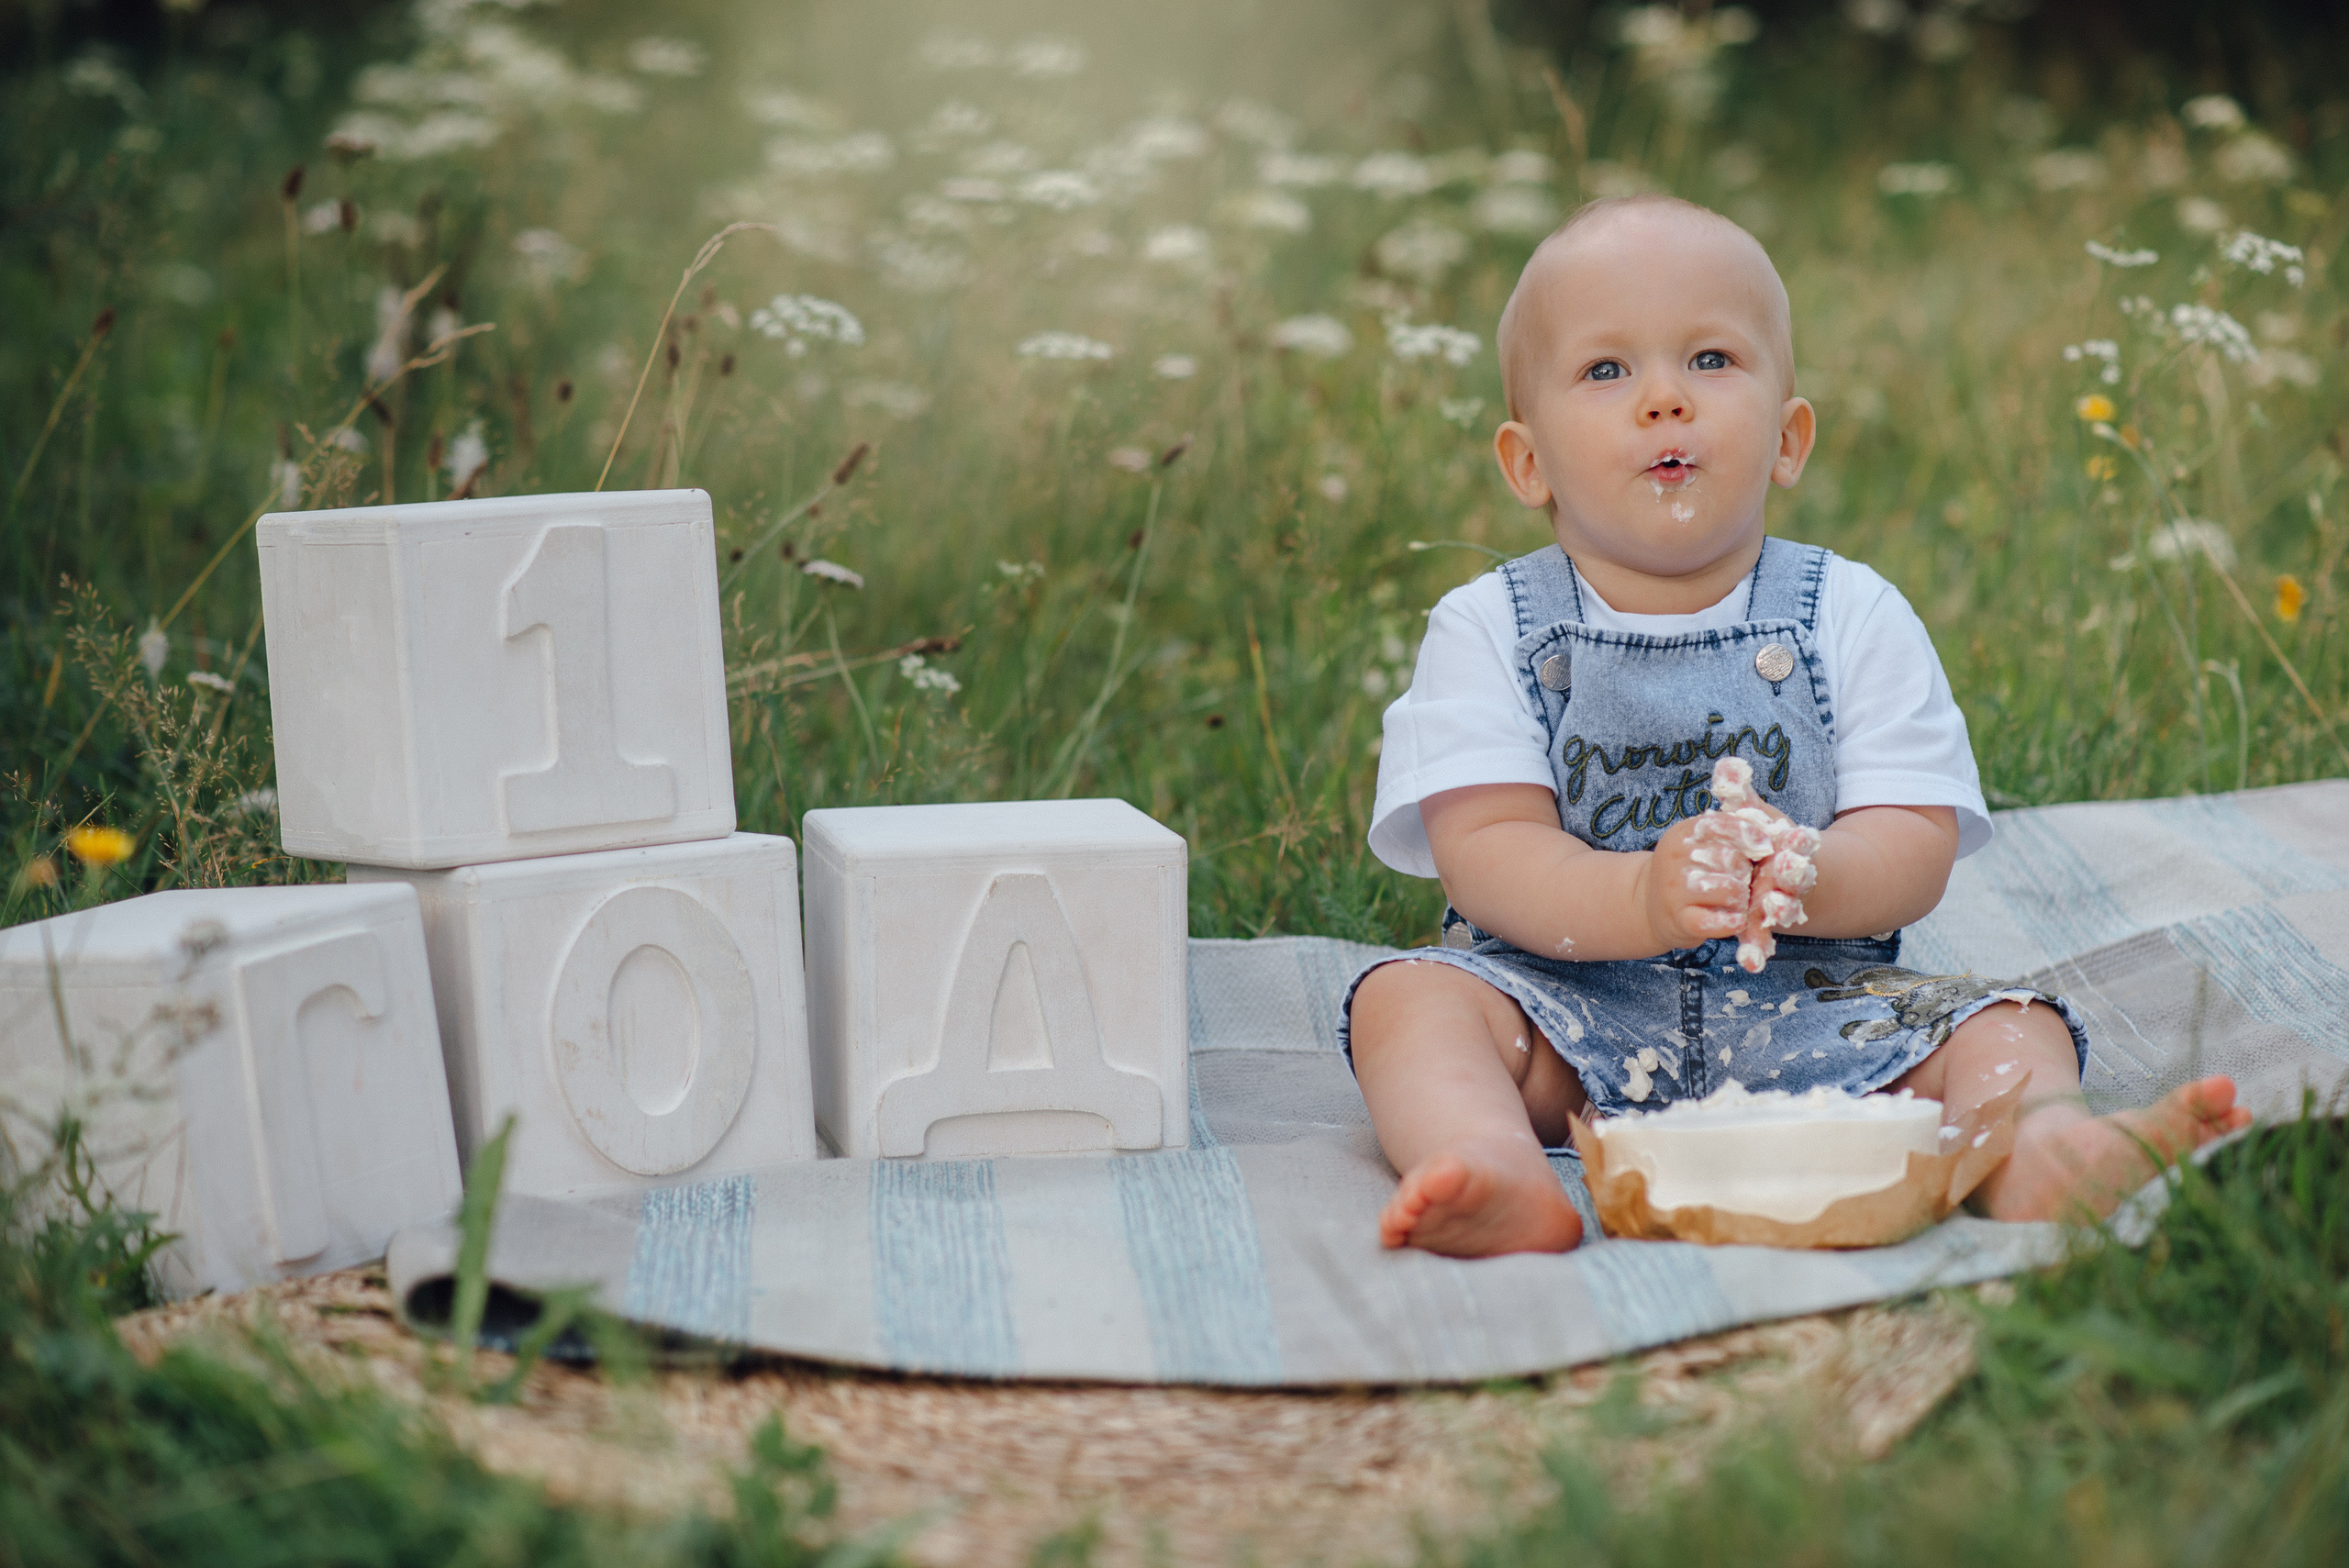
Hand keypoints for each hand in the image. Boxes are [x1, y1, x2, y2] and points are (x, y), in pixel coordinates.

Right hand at [1641, 815, 1753, 950]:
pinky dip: (1733, 922)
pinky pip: (1715, 922)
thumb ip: (1725, 828)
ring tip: (1740, 899)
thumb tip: (1765, 823)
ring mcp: (1675, 891)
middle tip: (1746, 879)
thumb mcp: (1695, 842)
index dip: (1749, 834)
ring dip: (1742, 897)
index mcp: (1681, 834)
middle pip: (1729, 858)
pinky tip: (1737, 920)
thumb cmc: (1686, 870)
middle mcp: (1674, 859)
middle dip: (1747, 870)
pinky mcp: (1680, 920)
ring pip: (1728, 890)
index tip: (1765, 846)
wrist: (1648, 904)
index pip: (1720, 825)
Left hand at [1703, 759, 1820, 970]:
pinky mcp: (1765, 925)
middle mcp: (1791, 877)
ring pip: (1781, 910)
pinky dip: (1755, 949)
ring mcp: (1781, 903)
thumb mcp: (1757, 818)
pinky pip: (1761, 937)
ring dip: (1777, 914)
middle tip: (1784, 876)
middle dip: (1789, 878)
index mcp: (1791, 847)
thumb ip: (1742, 797)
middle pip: (1794, 877)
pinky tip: (1749, 961)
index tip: (1798, 836)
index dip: (1798, 840)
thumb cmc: (1770, 841)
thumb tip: (1727, 766)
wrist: (1784, 876)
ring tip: (1769, 917)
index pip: (1799, 842)